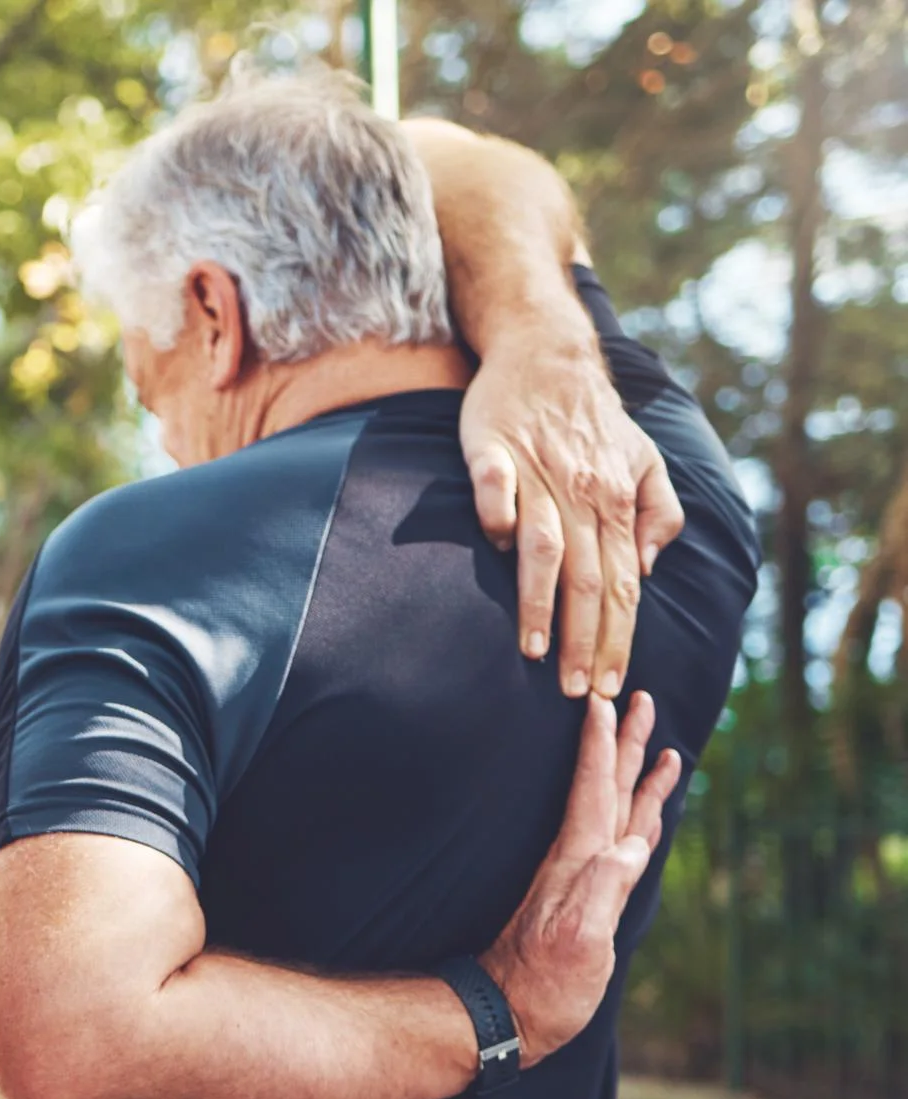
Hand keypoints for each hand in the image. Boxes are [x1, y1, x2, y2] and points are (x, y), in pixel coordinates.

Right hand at [461, 333, 685, 700]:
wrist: (548, 352)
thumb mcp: (646, 460)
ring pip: (544, 545)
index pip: (624, 585)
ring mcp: (537, 470)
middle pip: (588, 578)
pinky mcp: (492, 448)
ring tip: (533, 650)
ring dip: (540, 601)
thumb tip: (646, 570)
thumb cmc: (592, 419)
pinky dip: (497, 511)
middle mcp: (583, 492)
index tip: (611, 686)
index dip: (619, 638)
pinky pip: (495, 483)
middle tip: (576, 692)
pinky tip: (496, 545)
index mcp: (618, 502)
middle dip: (585, 640)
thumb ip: (660, 514)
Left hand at [480, 692, 680, 1066]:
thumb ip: (605, 891)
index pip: (594, 789)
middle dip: (624, 743)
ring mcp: (581, 877)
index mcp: (578, 862)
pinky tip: (643, 811)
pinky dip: (635, 817)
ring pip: (615, 810)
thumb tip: (632, 846)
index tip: (608, 700)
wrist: (509, 1016)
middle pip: (607, 788)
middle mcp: (579, 860)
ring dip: (633, 773)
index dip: (603, 746)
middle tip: (639, 697)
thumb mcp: (580, 942)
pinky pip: (618, 841)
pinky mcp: (586, 897)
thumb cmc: (544, 986)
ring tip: (656, 742)